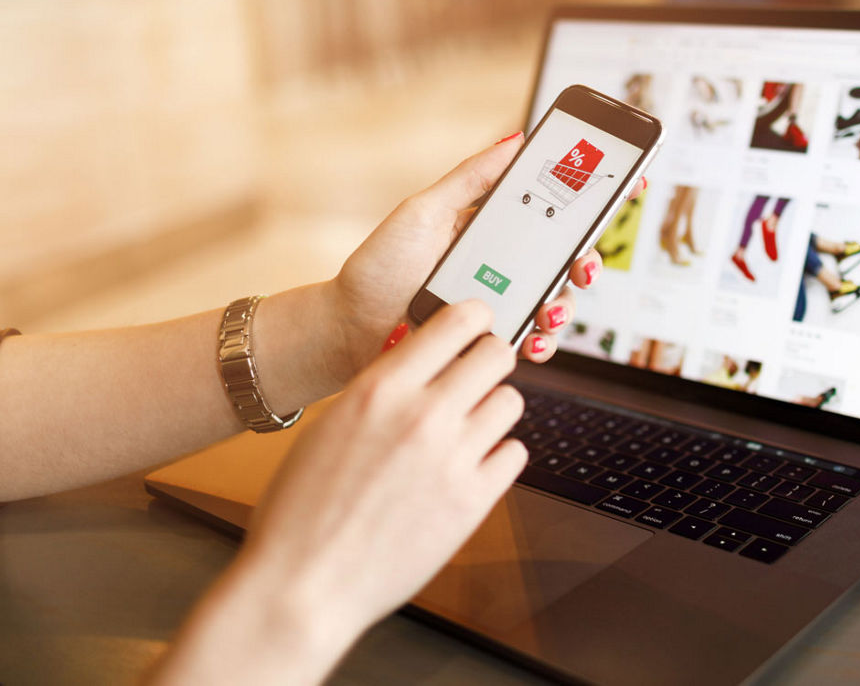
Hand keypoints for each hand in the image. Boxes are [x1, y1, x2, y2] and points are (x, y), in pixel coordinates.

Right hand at [152, 300, 525, 683]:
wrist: (303, 587)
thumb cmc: (300, 512)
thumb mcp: (328, 427)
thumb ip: (379, 393)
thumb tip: (418, 365)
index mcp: (380, 389)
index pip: (457, 321)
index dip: (474, 317)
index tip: (477, 323)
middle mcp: (423, 415)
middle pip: (498, 354)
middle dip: (491, 358)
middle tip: (480, 372)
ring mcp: (454, 459)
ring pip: (511, 402)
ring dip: (494, 408)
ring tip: (470, 426)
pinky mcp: (474, 503)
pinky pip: (514, 455)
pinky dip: (498, 456)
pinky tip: (472, 466)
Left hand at [328, 134, 645, 379]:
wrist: (348, 326)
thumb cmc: (379, 267)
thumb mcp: (424, 211)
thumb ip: (471, 179)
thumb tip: (516, 138)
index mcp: (494, 226)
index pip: (554, 206)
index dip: (594, 196)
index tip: (629, 182)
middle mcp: (505, 263)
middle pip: (567, 256)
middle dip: (588, 258)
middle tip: (585, 262)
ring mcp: (502, 300)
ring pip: (558, 299)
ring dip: (566, 304)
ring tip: (550, 308)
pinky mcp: (493, 336)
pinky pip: (534, 338)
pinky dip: (542, 340)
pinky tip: (532, 339)